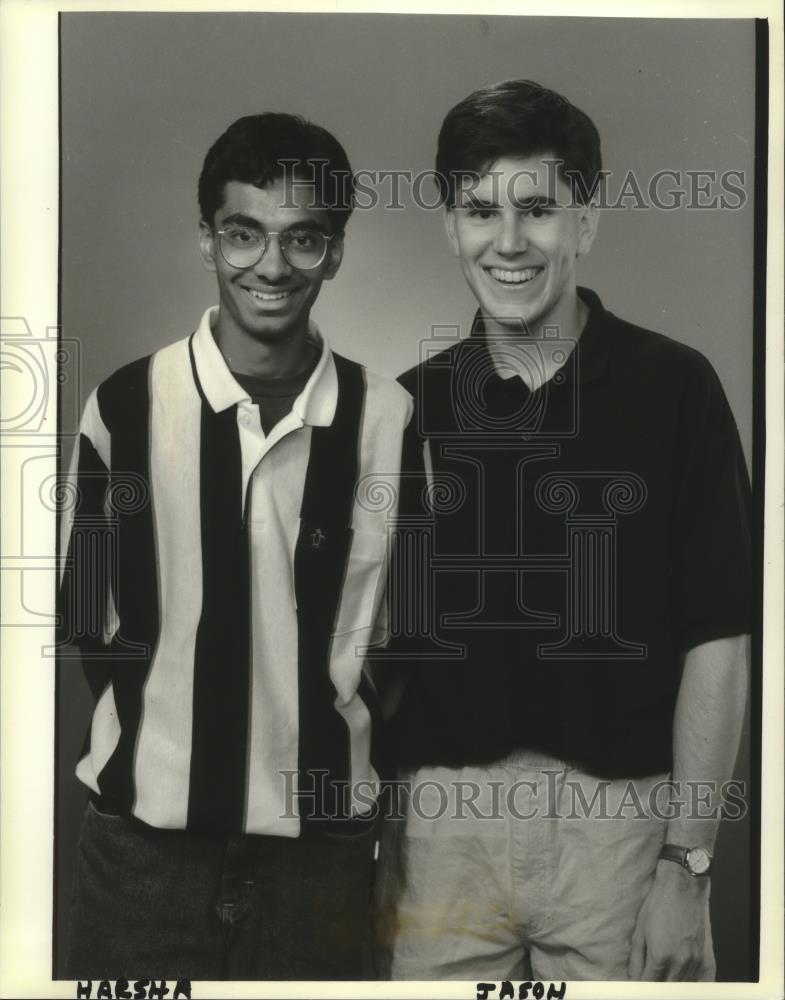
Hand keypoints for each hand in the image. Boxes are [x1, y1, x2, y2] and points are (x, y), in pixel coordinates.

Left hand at [628, 860, 710, 980]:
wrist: (682, 888)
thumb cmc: (659, 905)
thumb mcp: (640, 930)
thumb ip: (636, 958)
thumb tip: (634, 977)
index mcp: (660, 956)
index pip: (649, 986)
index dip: (642, 988)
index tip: (638, 986)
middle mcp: (680, 963)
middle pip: (667, 990)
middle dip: (656, 988)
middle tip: (649, 981)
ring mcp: (694, 962)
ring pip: (682, 987)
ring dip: (671, 985)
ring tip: (662, 977)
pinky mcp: (704, 957)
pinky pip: (697, 981)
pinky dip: (688, 983)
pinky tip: (679, 978)